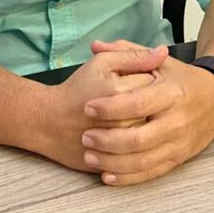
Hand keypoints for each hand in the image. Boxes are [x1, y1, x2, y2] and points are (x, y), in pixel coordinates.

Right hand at [40, 44, 167, 171]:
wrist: (50, 123)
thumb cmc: (76, 89)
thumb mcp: (102, 63)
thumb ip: (133, 56)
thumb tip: (163, 52)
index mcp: (122, 92)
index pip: (154, 80)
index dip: (143, 77)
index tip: (128, 80)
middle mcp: (126, 119)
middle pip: (156, 106)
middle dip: (145, 101)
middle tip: (125, 99)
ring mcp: (124, 143)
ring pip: (151, 129)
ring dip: (143, 121)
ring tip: (124, 116)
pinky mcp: (119, 160)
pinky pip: (141, 150)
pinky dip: (138, 142)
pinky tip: (124, 132)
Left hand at [81, 39, 213, 185]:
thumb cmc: (182, 79)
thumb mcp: (160, 61)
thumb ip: (127, 52)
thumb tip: (95, 45)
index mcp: (172, 92)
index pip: (138, 103)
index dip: (111, 108)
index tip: (88, 107)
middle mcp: (177, 120)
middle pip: (139, 138)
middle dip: (108, 140)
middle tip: (85, 136)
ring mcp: (179, 142)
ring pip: (143, 160)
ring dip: (113, 161)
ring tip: (90, 155)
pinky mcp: (179, 158)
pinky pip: (152, 173)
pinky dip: (128, 178)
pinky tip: (107, 176)